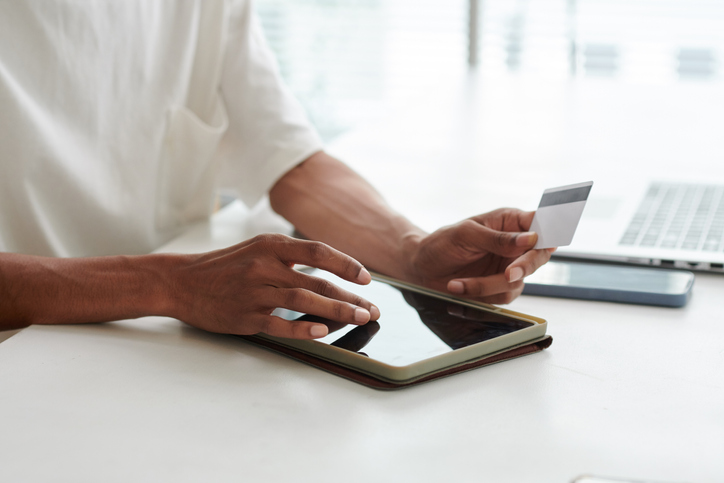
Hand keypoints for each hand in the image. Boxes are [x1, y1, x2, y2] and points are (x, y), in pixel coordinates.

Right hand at [169, 234, 379, 338]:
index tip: (366, 279)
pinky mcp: (244, 317)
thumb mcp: (256, 250)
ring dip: (337, 311)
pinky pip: (280, 324)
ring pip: (304, 301)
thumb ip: (289, 258)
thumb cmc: (224, 267)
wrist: (181, 282)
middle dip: (350, 296)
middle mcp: (264, 266)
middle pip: (317, 281)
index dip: (346, 264)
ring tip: (359, 318)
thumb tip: (330, 271)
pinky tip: (323, 333)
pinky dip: (303, 329)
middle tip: (372, 309)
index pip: (318, 252)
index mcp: (271, 246)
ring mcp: (254, 292)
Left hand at [407, 208, 553, 303]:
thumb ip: (497, 238)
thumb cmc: (441, 243)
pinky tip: (459, 288)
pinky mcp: (500, 289)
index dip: (551, 232)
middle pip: (538, 257)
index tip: (543, 242)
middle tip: (507, 275)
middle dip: (524, 267)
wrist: (421, 268)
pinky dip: (480, 296)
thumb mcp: (465, 234)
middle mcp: (515, 244)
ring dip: (486, 286)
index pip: (541, 224)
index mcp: (510, 222)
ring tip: (457, 283)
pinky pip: (502, 297)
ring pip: (517, 282)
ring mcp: (510, 268)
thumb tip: (531, 239)